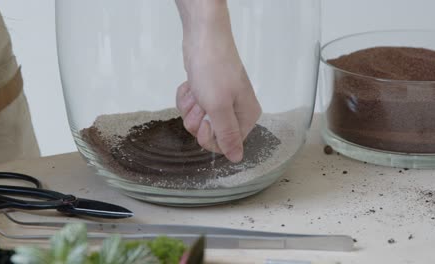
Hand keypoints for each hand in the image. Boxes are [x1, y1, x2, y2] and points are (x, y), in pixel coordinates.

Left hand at [175, 0, 261, 162]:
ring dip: (191, 106)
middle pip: (209, 134)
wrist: (203, 38)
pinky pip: (191, 107)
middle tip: (201, 102)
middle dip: (198, 119)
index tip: (204, 122)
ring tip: (197, 89)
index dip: (209, 138)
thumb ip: (228, 136)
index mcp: (247, 116)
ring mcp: (220, 101)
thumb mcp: (220, 107)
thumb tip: (237, 159)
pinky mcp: (206, 92)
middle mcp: (236, 111)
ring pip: (197, 120)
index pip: (226, 145)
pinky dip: (187, 96)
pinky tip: (192, 84)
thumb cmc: (214, 71)